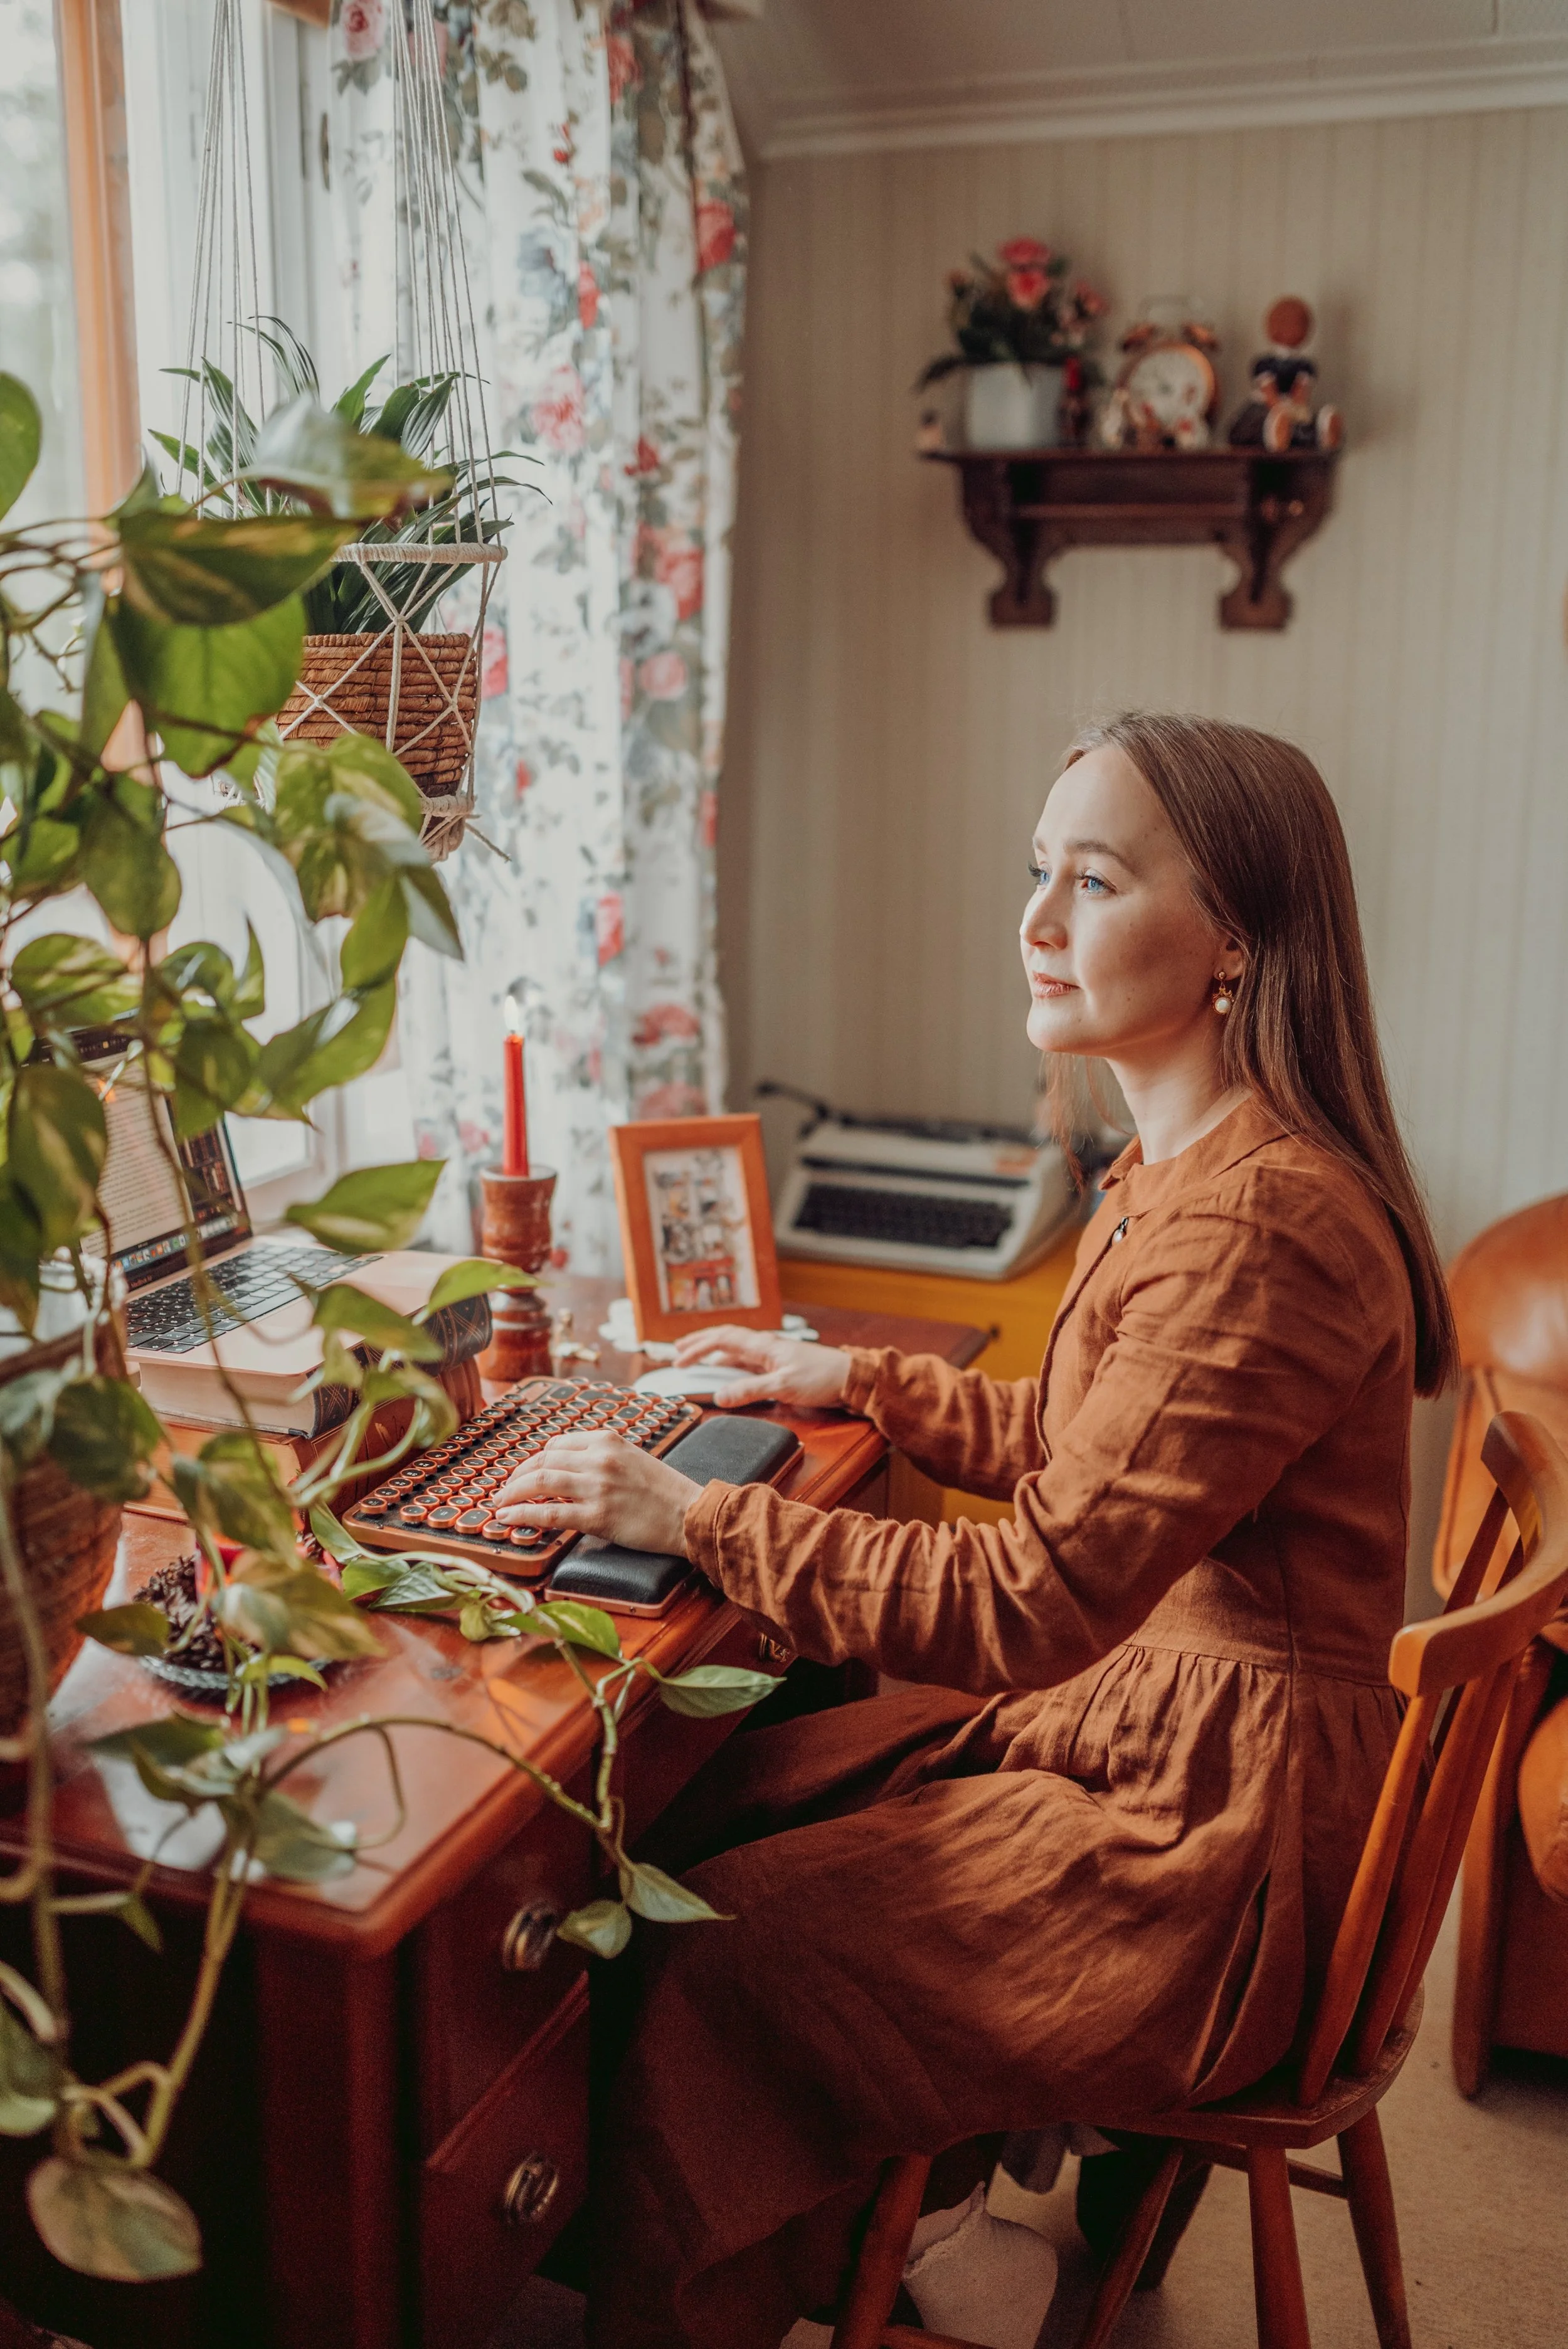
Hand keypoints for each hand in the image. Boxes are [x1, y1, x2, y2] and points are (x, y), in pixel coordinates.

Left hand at [492, 1434, 697, 1555]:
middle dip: (516, 1476)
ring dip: (512, 1493)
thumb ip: (600, 1457)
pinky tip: (507, 1518)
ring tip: (499, 1504)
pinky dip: (522, 1514)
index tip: (523, 1473)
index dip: (533, 1460)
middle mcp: (599, 1458)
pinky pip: (549, 1513)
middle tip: (504, 1490)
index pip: (557, 1444)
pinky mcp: (597, 1516)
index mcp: (607, 1439)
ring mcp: (597, 1486)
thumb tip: (566, 1468)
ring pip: (539, 1482)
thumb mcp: (632, 1457)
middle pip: (543, 1461)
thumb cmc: (664, 1490)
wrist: (689, 1514)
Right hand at [667, 1324, 851, 1410]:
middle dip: (699, 1343)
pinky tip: (727, 1371)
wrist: (851, 1378)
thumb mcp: (783, 1386)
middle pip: (725, 1339)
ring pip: (735, 1349)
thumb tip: (719, 1396)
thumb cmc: (821, 1378)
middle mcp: (765, 1346)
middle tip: (677, 1351)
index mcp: (763, 1346)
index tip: (678, 1360)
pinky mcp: (780, 1365)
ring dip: (713, 1352)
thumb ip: (750, 1391)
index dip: (697, 1348)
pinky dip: (730, 1363)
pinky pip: (747, 1360)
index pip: (722, 1339)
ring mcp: (772, 1355)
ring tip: (696, 1358)